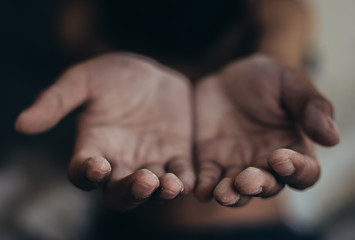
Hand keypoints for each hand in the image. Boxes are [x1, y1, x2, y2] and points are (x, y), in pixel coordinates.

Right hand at [16, 53, 194, 210]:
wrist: (151, 73)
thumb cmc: (112, 76)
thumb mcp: (83, 80)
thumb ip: (57, 100)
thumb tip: (21, 124)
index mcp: (94, 147)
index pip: (83, 172)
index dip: (87, 174)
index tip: (97, 166)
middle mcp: (120, 162)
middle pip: (119, 192)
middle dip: (129, 191)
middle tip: (141, 181)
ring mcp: (150, 162)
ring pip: (152, 189)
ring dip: (160, 192)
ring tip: (168, 185)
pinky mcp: (175, 156)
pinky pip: (180, 175)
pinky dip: (184, 181)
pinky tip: (188, 181)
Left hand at [195, 54, 338, 205]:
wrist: (227, 78)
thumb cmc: (266, 80)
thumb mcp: (291, 84)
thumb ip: (311, 107)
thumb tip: (332, 138)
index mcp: (293, 149)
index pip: (304, 172)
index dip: (296, 170)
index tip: (281, 158)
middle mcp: (266, 164)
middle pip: (268, 186)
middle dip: (258, 186)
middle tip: (247, 180)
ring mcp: (237, 165)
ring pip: (237, 190)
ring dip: (231, 195)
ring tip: (223, 193)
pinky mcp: (211, 162)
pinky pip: (208, 179)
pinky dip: (205, 187)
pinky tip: (199, 189)